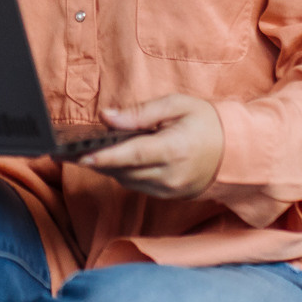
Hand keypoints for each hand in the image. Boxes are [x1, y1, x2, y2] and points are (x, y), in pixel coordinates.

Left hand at [74, 94, 222, 199]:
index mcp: (174, 149)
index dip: (105, 157)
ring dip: (106, 168)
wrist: (238, 152)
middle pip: (123, 171)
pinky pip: (137, 186)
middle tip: (63, 153)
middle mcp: (171, 175)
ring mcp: (170, 189)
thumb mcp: (177, 105)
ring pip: (127, 180)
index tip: (80, 156)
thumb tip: (107, 116)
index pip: (133, 155)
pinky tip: (112, 161)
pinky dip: (123, 173)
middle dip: (94, 162)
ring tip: (83, 153)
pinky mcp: (168, 195)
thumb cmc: (208, 122)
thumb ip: (141, 113)